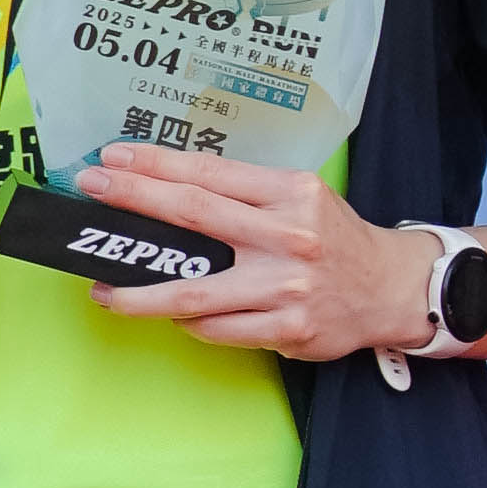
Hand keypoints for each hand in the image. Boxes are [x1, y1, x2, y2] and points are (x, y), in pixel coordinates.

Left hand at [71, 148, 434, 360]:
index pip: (209, 174)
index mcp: (291, 194)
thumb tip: (172, 191)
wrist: (392, 288)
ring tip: (105, 288)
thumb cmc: (337, 240)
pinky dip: (188, 321)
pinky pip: (218, 328)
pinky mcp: (289, 328)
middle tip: (94, 190)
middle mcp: (289, 237)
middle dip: (135, 199)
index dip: (155, 165)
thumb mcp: (302, 199)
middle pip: (194, 216)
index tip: (115, 158)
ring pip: (195, 292)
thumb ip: (247, 194)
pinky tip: (172, 313)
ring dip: (141, 291)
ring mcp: (287, 287)